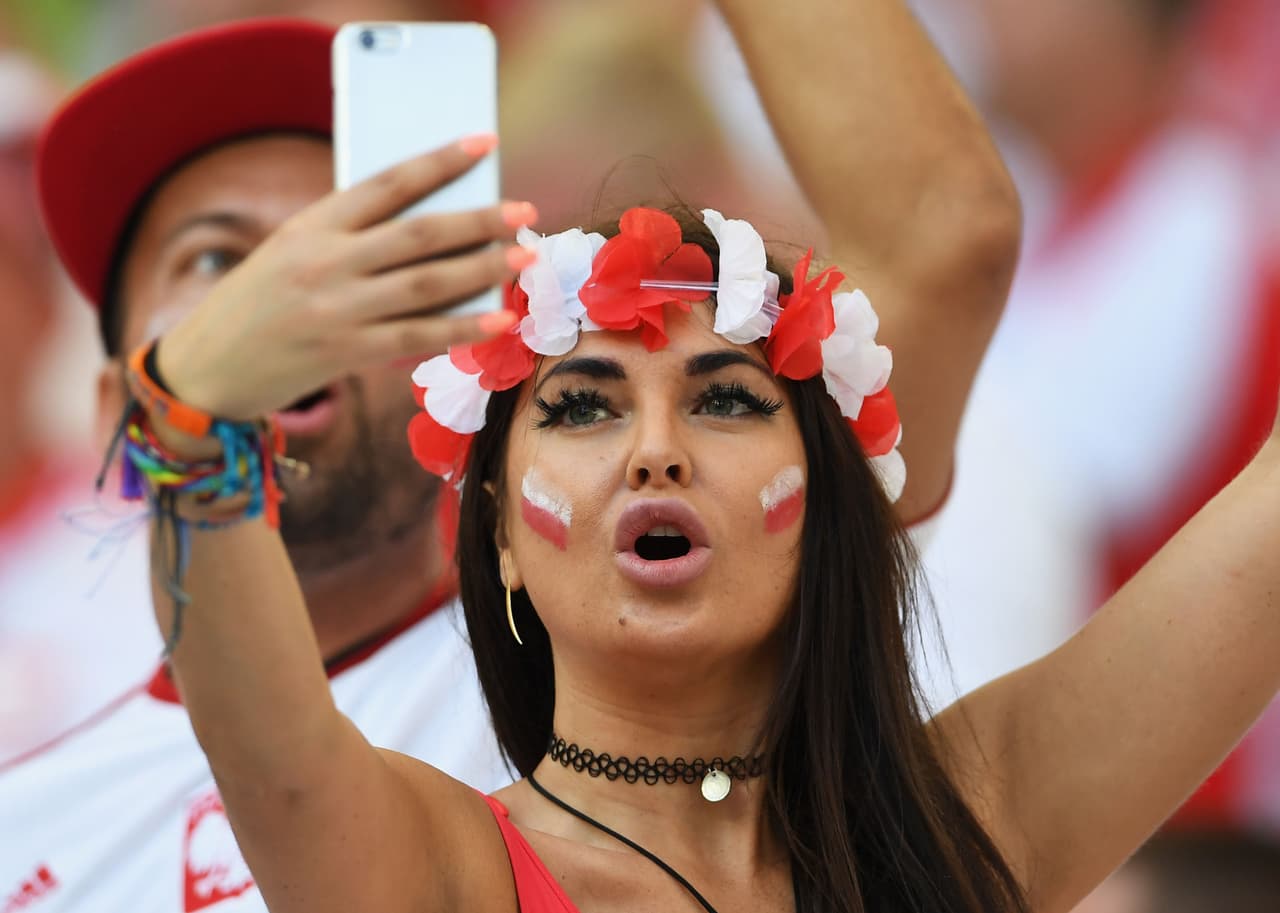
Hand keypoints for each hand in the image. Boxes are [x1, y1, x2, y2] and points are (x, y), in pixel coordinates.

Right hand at [154, 135, 533, 420]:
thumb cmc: (262, 303)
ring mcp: (337, 309)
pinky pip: (418, 337)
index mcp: (311, 224)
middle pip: (419, 233)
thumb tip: (441, 230)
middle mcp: (326, 262)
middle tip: (525, 211)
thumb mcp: (293, 252)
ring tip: (524, 257)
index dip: (440, 162)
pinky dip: (464, 327)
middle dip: (479, 220)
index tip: (484, 145)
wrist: (207, 367)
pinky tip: (501, 319)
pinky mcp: (346, 353)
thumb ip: (353, 238)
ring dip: (483, 269)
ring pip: (427, 283)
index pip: (387, 182)